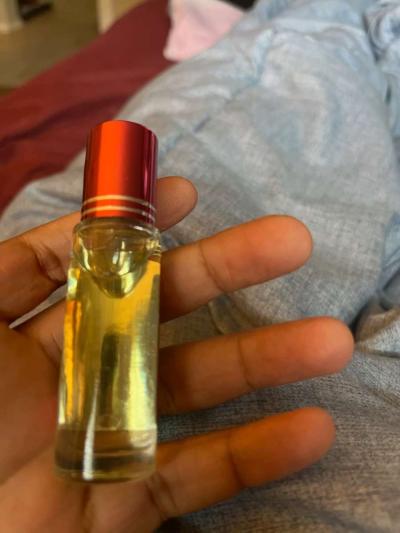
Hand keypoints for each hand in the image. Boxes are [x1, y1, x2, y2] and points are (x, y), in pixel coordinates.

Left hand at [0, 177, 352, 531]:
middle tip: (288, 242)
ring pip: (192, 388)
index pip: (86, 263)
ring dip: (261, 361)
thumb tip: (65, 230)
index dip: (135, 225)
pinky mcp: (123, 502)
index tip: (186, 195)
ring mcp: (103, 435)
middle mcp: (70, 374)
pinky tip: (309, 429)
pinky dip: (253, 455)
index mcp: (20, 331)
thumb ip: (2, 274)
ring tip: (329, 341)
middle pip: (159, 311)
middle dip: (224, 272)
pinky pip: (195, 477)